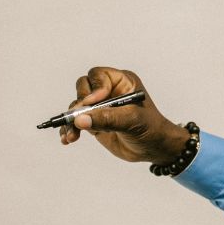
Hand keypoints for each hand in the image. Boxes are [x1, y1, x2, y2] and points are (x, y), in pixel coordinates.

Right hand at [58, 66, 186, 164]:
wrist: (154, 148)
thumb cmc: (151, 129)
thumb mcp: (132, 121)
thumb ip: (107, 118)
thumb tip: (80, 119)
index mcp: (122, 82)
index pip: (98, 75)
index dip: (94, 88)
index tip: (93, 103)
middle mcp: (109, 91)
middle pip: (82, 88)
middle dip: (79, 105)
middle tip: (79, 120)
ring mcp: (100, 107)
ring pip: (76, 107)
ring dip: (71, 121)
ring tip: (71, 136)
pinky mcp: (94, 121)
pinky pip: (76, 121)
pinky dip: (70, 129)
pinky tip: (68, 139)